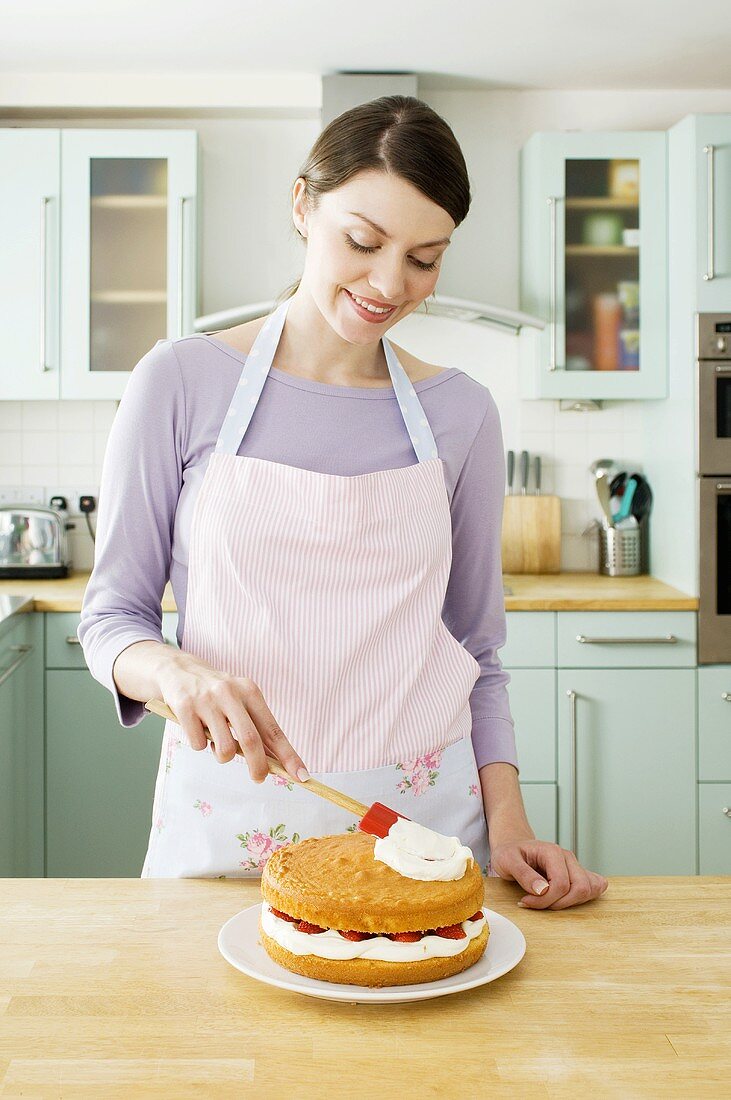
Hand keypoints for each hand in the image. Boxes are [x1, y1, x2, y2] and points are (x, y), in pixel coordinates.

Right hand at [157, 651, 309, 784]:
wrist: (177, 669)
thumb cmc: (216, 694)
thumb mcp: (239, 701)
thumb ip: (255, 727)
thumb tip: (275, 763)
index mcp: (249, 691)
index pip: (273, 730)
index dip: (288, 755)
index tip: (301, 775)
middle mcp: (230, 692)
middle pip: (251, 741)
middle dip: (258, 766)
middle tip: (258, 778)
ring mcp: (206, 699)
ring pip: (224, 748)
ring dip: (221, 755)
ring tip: (215, 741)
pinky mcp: (185, 707)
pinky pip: (198, 745)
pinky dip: (199, 745)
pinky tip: (195, 728)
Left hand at [489, 837, 608, 909]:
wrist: (514, 848)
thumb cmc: (510, 853)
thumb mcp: (507, 860)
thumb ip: (523, 874)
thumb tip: (543, 890)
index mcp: (552, 852)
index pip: (561, 884)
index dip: (545, 900)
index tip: (526, 901)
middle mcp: (567, 858)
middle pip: (580, 888)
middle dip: (559, 904)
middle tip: (538, 904)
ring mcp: (574, 866)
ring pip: (589, 890)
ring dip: (570, 903)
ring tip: (549, 901)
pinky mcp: (577, 874)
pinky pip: (594, 887)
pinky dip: (584, 898)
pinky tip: (565, 899)